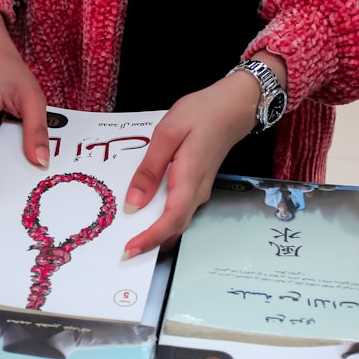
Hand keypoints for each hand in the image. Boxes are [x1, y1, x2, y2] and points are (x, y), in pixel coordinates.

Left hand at [122, 53, 286, 256]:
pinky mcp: (197, 186)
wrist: (234, 106)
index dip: (150, 238)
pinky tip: (145, 213)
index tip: (130, 250)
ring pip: (178, 222)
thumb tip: (134, 202)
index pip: (170, 219)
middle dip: (150, 243)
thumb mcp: (167, 133)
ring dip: (156, 234)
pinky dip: (162, 219)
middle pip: (174, 227)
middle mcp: (197, 192)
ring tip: (130, 236)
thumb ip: (150, 169)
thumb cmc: (202, 113)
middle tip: (124, 252)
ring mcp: (199, 190)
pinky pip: (179, 210)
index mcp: (188, 179)